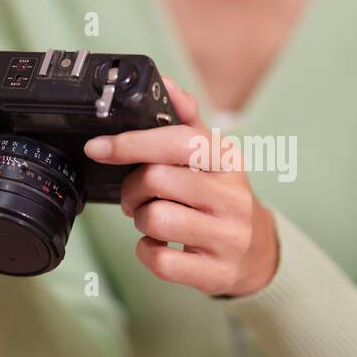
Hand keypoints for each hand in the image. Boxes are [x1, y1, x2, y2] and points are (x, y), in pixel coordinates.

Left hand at [84, 78, 277, 296]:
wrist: (258, 252)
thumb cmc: (222, 197)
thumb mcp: (212, 156)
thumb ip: (187, 120)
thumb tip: (167, 84)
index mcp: (228, 160)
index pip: (178, 141)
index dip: (132, 142)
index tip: (98, 147)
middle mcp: (233, 197)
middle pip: (158, 179)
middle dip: (133, 188)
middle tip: (136, 195)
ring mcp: (227, 237)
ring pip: (157, 220)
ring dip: (141, 220)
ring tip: (151, 219)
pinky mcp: (216, 272)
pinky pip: (161, 260)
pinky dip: (147, 251)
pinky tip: (159, 244)